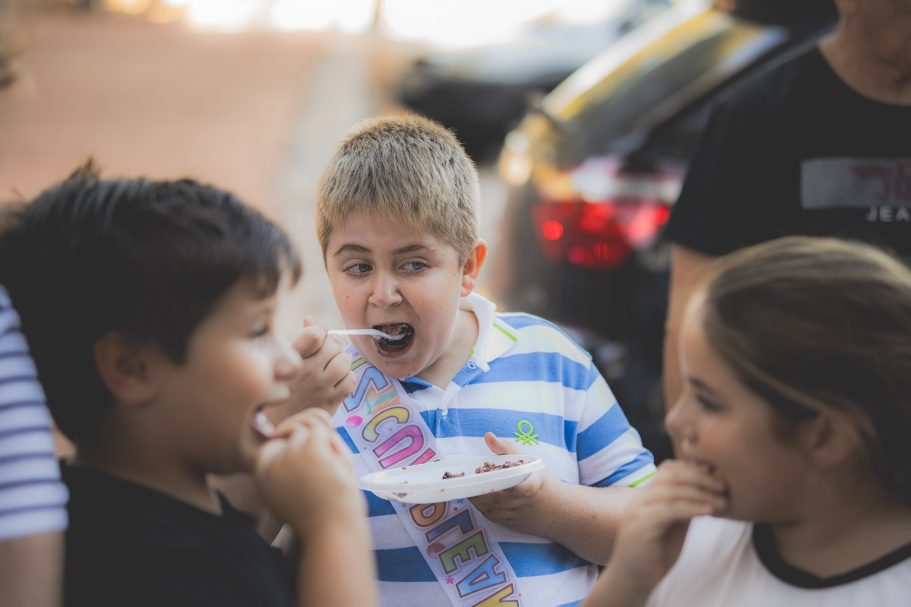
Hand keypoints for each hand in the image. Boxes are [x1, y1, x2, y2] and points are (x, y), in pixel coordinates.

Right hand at [254, 408, 364, 540]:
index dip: (298, 444)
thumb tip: (277, 429)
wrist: (331, 533)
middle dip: (317, 444)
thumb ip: (283, 459)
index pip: (276, 437)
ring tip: (331, 471)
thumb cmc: (317, 512)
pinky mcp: (310, 449)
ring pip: (311, 423)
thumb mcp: (290, 485)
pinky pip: (324, 428)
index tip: (308, 474)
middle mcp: (269, 459)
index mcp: (260, 469)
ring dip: (328, 444)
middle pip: (298, 426)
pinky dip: (336, 446)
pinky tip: (336, 469)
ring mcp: (289, 452)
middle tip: (324, 475)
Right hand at [288, 317, 355, 415]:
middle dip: (333, 345)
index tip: (318, 336)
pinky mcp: (331, 402)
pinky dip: (348, 377)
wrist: (277, 424)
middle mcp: (306, 373)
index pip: (314, 334)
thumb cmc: (280, 387)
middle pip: (334, 345)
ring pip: (344, 361)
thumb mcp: (283, 360)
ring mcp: (320, 388)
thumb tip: (311, 319)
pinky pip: (350, 380)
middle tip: (327, 352)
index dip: (320, 330)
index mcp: (290, 360)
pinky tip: (337, 380)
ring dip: (342, 360)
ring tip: (332, 366)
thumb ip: (299, 339)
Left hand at [468, 432, 558, 534]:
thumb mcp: (531, 463)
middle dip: (479, 488)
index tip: (490, 474)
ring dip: (476, 497)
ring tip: (466, 484)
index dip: (507, 482)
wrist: (559, 512)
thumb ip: (508, 449)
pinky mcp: (510, 524)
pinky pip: (490, 515)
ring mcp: (516, 516)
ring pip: (490, 508)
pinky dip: (480, 506)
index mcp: (533, 485)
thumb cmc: (542, 482)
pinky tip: (475, 495)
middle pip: (497, 498)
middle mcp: (523, 503)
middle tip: (465, 477)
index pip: (521, 487)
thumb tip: (488, 436)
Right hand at [607, 460, 726, 591]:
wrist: (633, 580)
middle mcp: (640, 497)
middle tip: (725, 486)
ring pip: (672, 490)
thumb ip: (685, 508)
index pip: (669, 469)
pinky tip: (709, 512)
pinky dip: (692, 508)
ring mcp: (638, 509)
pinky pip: (670, 509)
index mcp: (647, 495)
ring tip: (723, 502)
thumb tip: (708, 492)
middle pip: (672, 475)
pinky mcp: (640, 525)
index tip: (719, 477)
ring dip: (702, 494)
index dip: (695, 469)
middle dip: (702, 478)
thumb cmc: (655, 554)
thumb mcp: (675, 526)